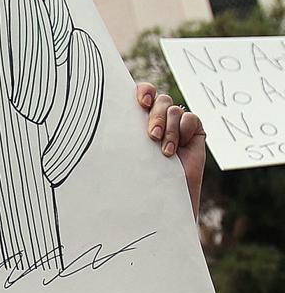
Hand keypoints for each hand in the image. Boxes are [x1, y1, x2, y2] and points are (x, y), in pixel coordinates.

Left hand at [135, 82, 204, 220]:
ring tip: (164, 151)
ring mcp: (176, 126)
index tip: (141, 102)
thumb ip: (122, 134)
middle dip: (155, 115)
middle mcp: (157, 120)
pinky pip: (191, 118)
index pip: (142, 94)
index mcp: (137, 121)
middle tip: (151, 136)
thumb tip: (98, 118)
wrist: (162, 200)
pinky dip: (183, 130)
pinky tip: (176, 150)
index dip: (144, 91)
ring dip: (169, 128)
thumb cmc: (136, 180)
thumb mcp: (126, 154)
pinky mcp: (193, 133)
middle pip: (160, 99)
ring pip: (174, 109)